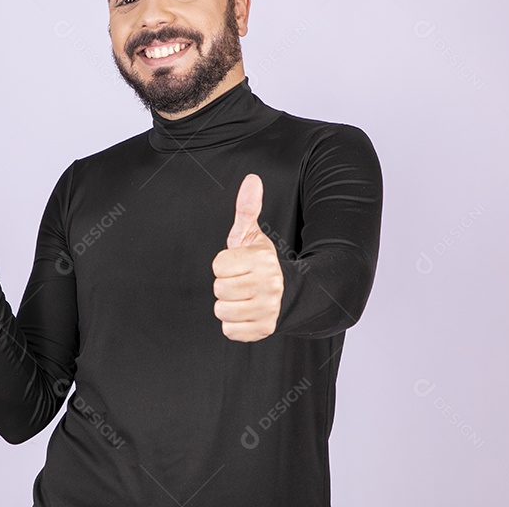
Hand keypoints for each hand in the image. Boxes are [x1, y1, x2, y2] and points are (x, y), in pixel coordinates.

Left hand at [212, 173, 283, 341]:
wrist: (290, 293)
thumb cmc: (262, 263)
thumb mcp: (253, 235)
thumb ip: (247, 208)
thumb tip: (252, 179)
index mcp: (262, 260)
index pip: (218, 265)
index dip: (224, 264)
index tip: (238, 264)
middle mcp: (269, 285)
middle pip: (219, 289)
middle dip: (226, 285)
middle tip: (241, 281)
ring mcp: (268, 309)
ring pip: (222, 311)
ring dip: (228, 305)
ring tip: (244, 297)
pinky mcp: (264, 329)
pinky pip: (229, 330)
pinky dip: (235, 324)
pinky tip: (247, 312)